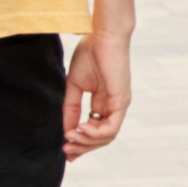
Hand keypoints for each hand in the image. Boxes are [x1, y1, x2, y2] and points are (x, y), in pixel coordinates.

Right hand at [62, 28, 133, 160]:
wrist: (101, 36)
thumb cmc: (89, 54)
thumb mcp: (74, 86)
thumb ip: (71, 108)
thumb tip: (66, 130)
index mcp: (104, 103)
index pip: (95, 131)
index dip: (80, 142)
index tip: (65, 149)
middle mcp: (114, 107)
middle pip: (101, 138)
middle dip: (82, 147)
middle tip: (66, 151)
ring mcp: (119, 104)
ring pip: (106, 137)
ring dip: (86, 142)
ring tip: (70, 138)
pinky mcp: (122, 101)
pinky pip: (111, 127)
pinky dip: (94, 133)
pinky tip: (79, 129)